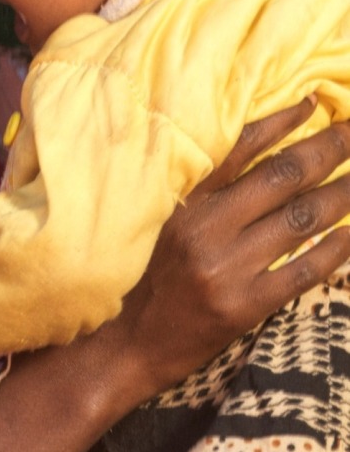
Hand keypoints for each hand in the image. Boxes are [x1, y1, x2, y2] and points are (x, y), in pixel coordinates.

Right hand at [98, 100, 349, 408]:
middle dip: (329, 149)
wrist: (123, 349)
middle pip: (282, 176)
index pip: (240, 148)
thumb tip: (260, 159)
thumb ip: (203, 194)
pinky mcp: (242, 307)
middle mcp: (205, 229)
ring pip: (300, 219)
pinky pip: (302, 271)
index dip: (282, 121)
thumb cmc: (143, 284)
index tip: (315, 103)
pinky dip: (335, 250)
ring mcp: (226, 269)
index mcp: (184, 203)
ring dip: (341, 194)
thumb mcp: (163, 225)